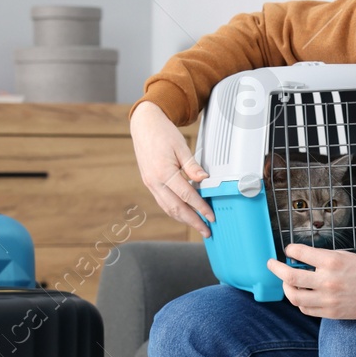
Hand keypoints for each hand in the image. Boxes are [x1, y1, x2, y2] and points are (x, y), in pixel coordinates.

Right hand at [130, 100, 214, 237]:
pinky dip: (175, 211)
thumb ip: (192, 166)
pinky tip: (185, 214)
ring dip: (184, 220)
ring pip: (168, 208)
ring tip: (198, 226)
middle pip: (176, 208)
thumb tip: (205, 180)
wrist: (144, 126)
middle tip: (207, 230)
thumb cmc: (163, 133)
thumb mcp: (181, 147)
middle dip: (193, 221)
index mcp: (163, 172)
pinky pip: (163, 202)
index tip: (211, 217)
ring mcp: (150, 184)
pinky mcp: (150, 183)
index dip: (200, 208)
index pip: (186, 196)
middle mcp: (154, 181)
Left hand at [269, 245, 355, 319]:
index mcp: (332, 261)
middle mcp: (327, 280)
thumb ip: (324, 257)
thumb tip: (303, 258)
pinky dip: (299, 301)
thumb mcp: (347, 256)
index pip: (300, 253)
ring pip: (294, 296)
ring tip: (286, 282)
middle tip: (271, 264)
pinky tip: (301, 294)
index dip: (290, 250)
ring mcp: (328, 299)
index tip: (289, 251)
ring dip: (286, 287)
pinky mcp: (330, 312)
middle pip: (290, 276)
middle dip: (276, 269)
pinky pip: (305, 309)